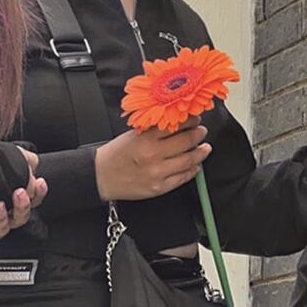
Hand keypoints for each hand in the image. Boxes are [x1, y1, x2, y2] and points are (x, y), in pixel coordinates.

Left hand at [0, 147, 47, 256]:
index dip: (39, 193)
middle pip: (21, 217)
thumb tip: (32, 161)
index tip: (39, 182)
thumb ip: (19, 159)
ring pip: (3, 230)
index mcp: (10, 202)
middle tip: (19, 192)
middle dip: (23, 206)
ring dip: (3, 219)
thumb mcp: (0, 161)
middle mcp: (2, 217)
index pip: (32, 201)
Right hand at [94, 116, 211, 201]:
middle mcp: (153, 155)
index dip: (190, 120)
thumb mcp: (134, 135)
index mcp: (145, 139)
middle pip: (186, 141)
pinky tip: (196, 165)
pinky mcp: (159, 188)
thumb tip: (178, 122)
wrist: (101, 176)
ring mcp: (157, 173)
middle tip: (202, 131)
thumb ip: (155, 130)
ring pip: (189, 160)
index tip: (195, 118)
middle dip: (198, 134)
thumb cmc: (116, 154)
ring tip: (205, 147)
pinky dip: (193, 170)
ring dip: (201, 152)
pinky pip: (182, 178)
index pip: (176, 125)